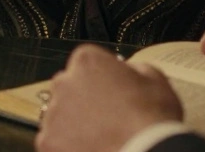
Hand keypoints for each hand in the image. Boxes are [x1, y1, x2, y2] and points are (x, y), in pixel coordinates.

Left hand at [35, 45, 182, 151]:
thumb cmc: (151, 120)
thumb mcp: (155, 80)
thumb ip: (135, 69)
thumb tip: (129, 71)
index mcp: (88, 61)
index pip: (87, 62)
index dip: (101, 77)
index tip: (111, 89)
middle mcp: (64, 83)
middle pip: (69, 87)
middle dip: (83, 99)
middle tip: (107, 116)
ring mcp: (53, 114)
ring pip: (60, 116)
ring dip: (75, 123)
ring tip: (101, 137)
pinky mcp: (48, 142)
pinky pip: (55, 141)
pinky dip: (68, 146)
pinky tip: (92, 148)